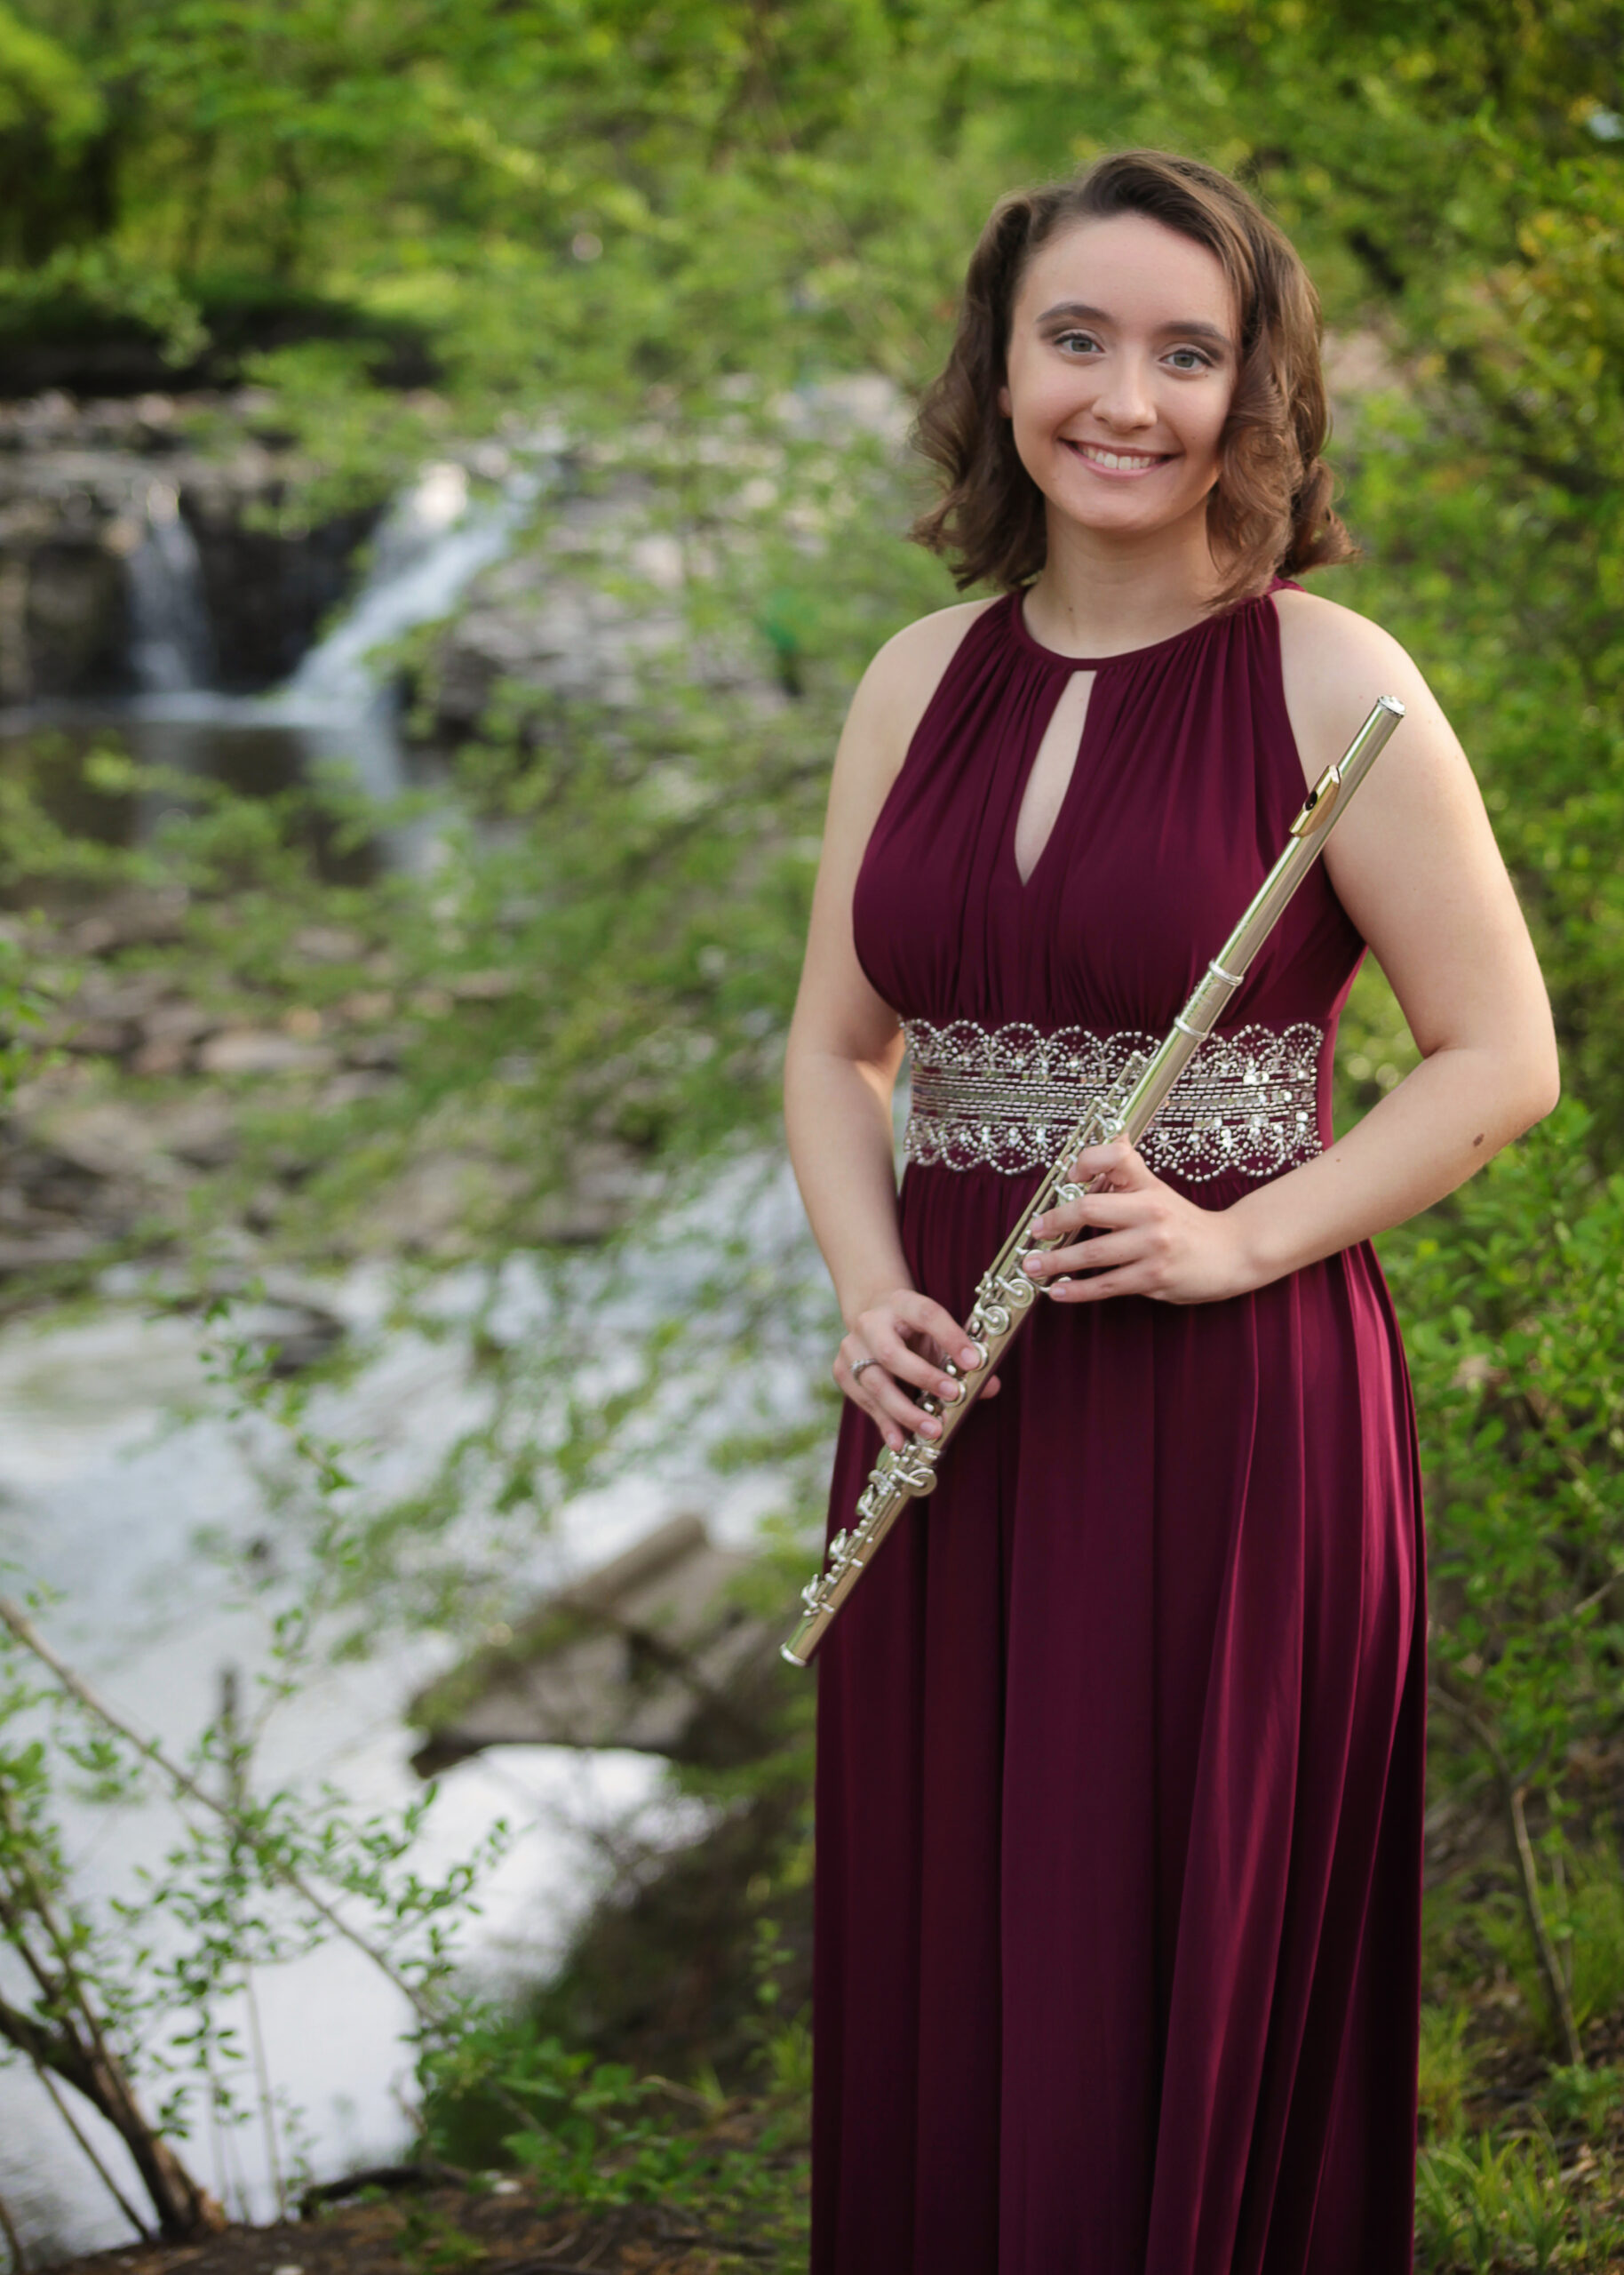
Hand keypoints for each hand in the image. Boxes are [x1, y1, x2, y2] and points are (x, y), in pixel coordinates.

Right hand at [836, 1289, 1001, 1452]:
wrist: (874, 1321)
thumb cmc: (914, 1332)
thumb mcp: (938, 1334)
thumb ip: (964, 1357)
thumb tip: (991, 1387)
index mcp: (902, 1303)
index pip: (927, 1314)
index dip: (951, 1336)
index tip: (973, 1362)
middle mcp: (871, 1322)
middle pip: (891, 1353)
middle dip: (924, 1378)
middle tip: (953, 1397)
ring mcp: (851, 1347)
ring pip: (874, 1382)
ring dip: (904, 1410)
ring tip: (931, 1430)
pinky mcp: (842, 1370)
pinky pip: (863, 1401)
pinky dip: (884, 1422)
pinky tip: (900, 1440)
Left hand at [1019, 1140, 1255, 1305]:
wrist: (1231, 1253)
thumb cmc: (1184, 1222)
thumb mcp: (1157, 1189)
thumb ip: (1129, 1169)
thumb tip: (1113, 1133)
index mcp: (1148, 1185)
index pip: (1115, 1157)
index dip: (1086, 1162)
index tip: (1067, 1177)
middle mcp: (1151, 1211)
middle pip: (1090, 1209)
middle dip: (1055, 1222)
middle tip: (1034, 1232)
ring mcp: (1153, 1247)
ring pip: (1092, 1254)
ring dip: (1056, 1262)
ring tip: (1032, 1266)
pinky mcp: (1154, 1278)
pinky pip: (1106, 1285)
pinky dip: (1078, 1290)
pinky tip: (1058, 1291)